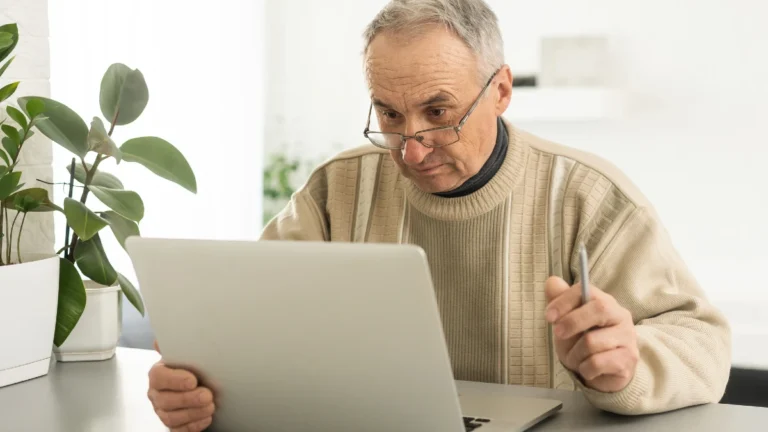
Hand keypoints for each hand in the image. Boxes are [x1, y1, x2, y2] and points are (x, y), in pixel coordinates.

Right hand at [147, 341, 214, 430]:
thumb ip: (177, 347)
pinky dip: (193, 425)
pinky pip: (179, 430)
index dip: (175, 380)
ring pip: (171, 417)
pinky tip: (206, 417)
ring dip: (193, 412)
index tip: (193, 380)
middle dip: (188, 399)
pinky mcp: (173, 425)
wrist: (197, 384)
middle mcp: (157, 394)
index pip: (158, 377)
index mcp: (158, 374)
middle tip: (207, 395)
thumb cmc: (190, 369)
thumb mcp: (186, 354)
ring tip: (210, 406)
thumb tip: (161, 339)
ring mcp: (163, 411)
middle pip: (165, 400)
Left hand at [545, 276, 638, 392]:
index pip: (586, 291)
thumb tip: (551, 281)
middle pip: (599, 309)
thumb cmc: (582, 342)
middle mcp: (621, 316)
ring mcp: (628, 338)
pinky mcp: (628, 360)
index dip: (564, 301)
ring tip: (576, 358)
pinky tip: (588, 369)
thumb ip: (559, 300)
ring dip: (574, 354)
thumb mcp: (566, 321)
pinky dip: (584, 368)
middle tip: (558, 334)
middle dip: (572, 322)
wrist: (602, 374)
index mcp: (605, 301)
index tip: (549, 316)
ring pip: (592, 341)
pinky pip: (597, 363)